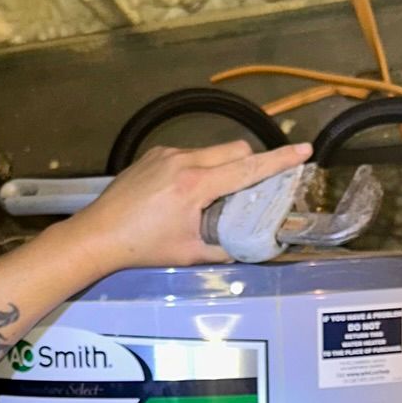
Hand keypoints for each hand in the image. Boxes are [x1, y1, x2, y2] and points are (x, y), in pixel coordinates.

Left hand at [62, 137, 313, 274]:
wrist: (98, 235)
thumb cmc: (143, 248)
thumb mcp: (190, 253)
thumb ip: (225, 247)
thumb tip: (250, 246)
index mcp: (195, 185)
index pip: (248, 168)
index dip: (279, 160)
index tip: (304, 149)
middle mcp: (183, 161)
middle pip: (235, 149)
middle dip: (251, 163)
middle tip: (254, 187)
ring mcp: (166, 154)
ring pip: (212, 150)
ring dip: (224, 166)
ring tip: (214, 196)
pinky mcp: (153, 154)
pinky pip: (190, 154)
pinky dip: (200, 167)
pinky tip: (187, 194)